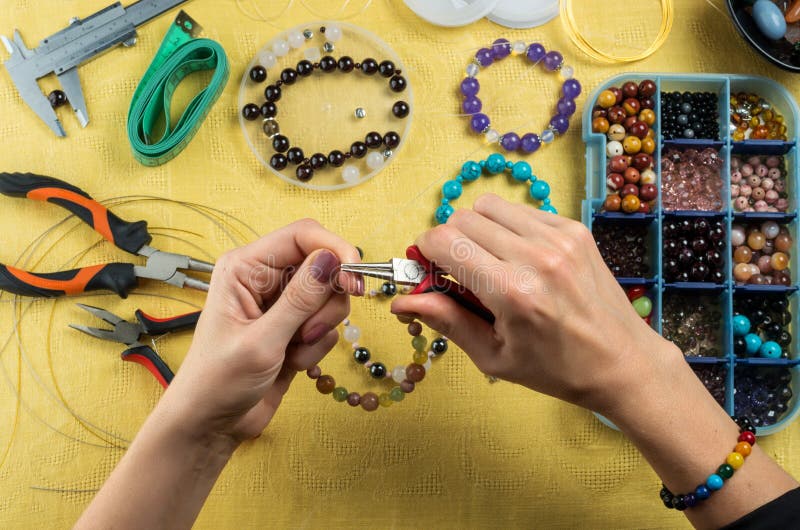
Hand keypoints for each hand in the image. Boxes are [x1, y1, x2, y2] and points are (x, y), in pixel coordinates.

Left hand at [167, 219, 361, 443]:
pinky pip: (327, 324)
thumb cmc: (218, 382)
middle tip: (308, 333)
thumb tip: (333, 259)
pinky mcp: (294, 328)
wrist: (210, 425)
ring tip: (293, 351)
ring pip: (329, 297)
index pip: (302, 234)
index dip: (335, 250)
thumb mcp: (262, 341)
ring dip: (320, 328)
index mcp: (245, 267)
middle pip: (323, 265)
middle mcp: (264, 278)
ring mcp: (281, 304)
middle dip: (326, 302)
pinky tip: (291, 363)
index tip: (354, 281)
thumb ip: (300, 299)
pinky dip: (316, 347)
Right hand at [391, 194, 678, 415]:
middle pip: (462, 218)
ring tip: (488, 263)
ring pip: (489, 206)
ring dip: (476, 230)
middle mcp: (536, 256)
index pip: (444, 241)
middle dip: (448, 241)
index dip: (425, 252)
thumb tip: (401, 301)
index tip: (428, 271)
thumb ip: (446, 320)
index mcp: (512, 292)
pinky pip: (520, 210)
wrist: (623, 362)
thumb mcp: (493, 356)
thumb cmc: (556, 369)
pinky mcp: (574, 229)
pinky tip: (518, 258)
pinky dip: (507, 228)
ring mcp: (559, 237)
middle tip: (457, 272)